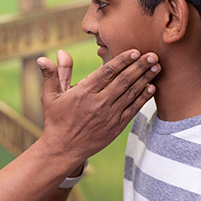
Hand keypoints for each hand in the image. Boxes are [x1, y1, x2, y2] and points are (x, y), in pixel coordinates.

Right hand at [36, 49, 159, 159]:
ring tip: (157, 67)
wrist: (63, 149)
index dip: (122, 60)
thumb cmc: (56, 120)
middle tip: (153, 55)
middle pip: (123, 81)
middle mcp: (98, 103)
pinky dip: (143, 98)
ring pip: (130, 94)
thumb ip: (53, 74)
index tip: (135, 51)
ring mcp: (109, 116)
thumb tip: (44, 57)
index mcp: (83, 92)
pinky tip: (152, 88)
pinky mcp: (116, 126)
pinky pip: (133, 110)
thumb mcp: (50, 96)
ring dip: (145, 79)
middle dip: (139, 67)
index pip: (106, 72)